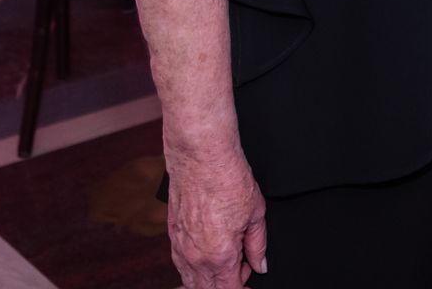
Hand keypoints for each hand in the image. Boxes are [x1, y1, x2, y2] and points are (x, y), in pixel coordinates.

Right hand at [167, 148, 267, 287]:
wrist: (201, 155)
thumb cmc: (228, 178)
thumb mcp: (256, 213)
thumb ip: (258, 245)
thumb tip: (260, 264)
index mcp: (220, 256)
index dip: (243, 286)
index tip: (250, 277)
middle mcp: (196, 257)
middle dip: (227, 284)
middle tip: (242, 265)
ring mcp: (181, 247)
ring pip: (192, 281)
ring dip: (210, 278)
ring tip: (228, 258)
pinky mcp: (172, 235)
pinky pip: (180, 264)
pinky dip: (195, 266)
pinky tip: (208, 253)